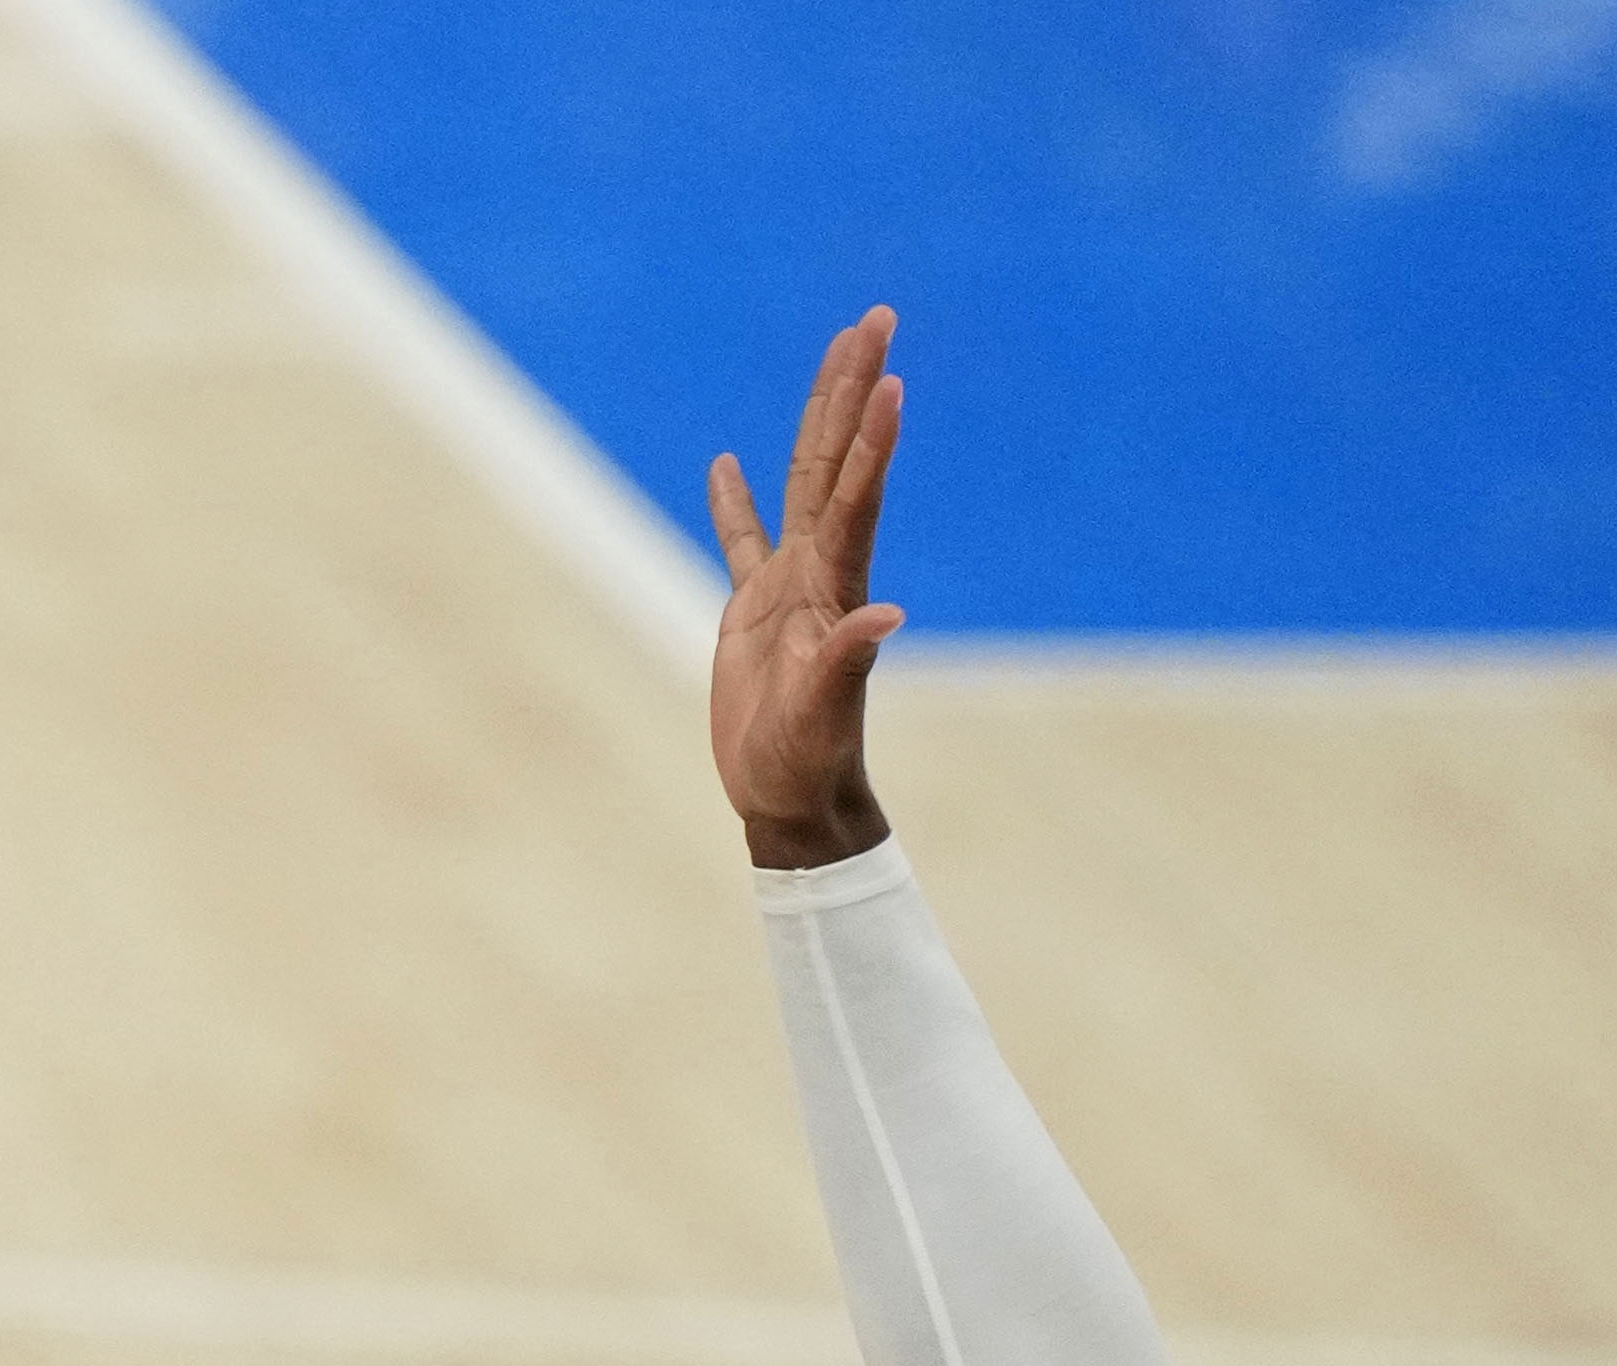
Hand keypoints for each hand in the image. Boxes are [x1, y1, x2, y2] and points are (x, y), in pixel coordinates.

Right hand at [707, 308, 906, 867]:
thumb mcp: (823, 715)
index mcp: (835, 588)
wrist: (790, 795)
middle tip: (874, 318)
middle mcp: (820, 570)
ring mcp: (788, 584)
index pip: (854, 497)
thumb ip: (847, 663)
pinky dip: (734, 502)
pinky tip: (727, 463)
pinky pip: (742, 540)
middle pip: (837, 460)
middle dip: (855, 388)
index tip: (888, 376)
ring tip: (835, 352)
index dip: (870, 440)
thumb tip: (886, 617)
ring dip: (818, 415)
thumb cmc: (806, 760)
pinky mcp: (752, 609)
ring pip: (802, 479)